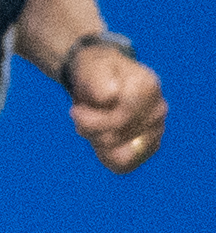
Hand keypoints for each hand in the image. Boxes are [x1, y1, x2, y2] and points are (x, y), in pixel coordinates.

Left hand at [58, 30, 167, 166]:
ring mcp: (157, 128)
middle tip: (81, 115)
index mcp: (147, 87)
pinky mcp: (150, 146)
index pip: (117, 120)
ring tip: (93, 124)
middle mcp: (158, 109)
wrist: (103, 75)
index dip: (88, 119)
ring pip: (120, 155)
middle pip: (115, 139)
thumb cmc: (95, 72)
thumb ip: (97, 80)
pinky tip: (100, 138)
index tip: (75, 110)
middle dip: (90, 130)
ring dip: (97, 141)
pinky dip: (106, 154)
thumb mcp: (90, 68)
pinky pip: (125, 164)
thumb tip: (110, 96)